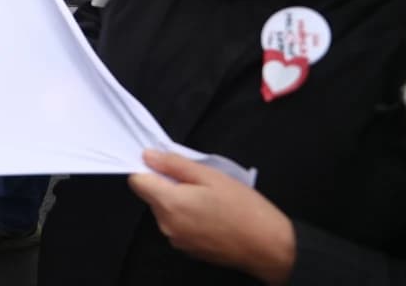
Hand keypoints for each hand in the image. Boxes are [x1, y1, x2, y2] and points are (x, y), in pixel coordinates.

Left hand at [130, 150, 295, 284]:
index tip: (164, 164)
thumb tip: (148, 156)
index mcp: (169, 204)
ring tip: (208, 198)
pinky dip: (187, 216)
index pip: (137, 181)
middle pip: (151, 196)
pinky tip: (211, 214)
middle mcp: (166, 225)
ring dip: (178, 201)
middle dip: (167, 184)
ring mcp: (176, 240)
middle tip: (198, 181)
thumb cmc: (243, 208)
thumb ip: (174, 165)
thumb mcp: (210, 176)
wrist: (269, 247)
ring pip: (165, 210)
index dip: (147, 169)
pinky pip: (177, 225)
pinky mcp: (187, 249)